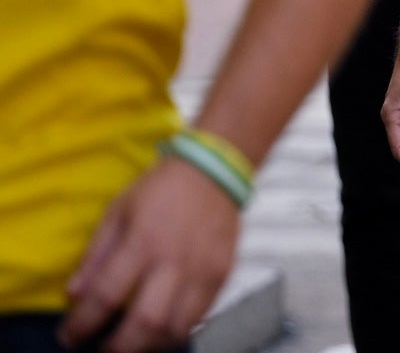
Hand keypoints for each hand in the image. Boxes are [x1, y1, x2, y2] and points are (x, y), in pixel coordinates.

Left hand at [60, 157, 240, 351]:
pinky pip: (200, 315)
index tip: (69, 337)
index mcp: (142, 242)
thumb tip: (75, 295)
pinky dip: (178, 330)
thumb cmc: (160, 189)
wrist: (215, 171)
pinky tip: (162, 330)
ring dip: (150, 344)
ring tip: (134, 344)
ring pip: (176, 326)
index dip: (82, 324)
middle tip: (103, 351)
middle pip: (145, 321)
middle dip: (118, 347)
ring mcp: (202, 270)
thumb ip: (96, 254)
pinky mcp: (223, 273)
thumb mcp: (118, 212)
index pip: (105, 295)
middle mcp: (173, 261)